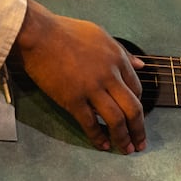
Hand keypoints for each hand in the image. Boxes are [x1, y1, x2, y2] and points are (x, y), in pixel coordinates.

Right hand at [15, 0, 145, 153]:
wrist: (39, 34)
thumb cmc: (65, 31)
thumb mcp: (100, 35)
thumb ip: (121, 51)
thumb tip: (141, 64)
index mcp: (117, 58)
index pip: (136, 89)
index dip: (138, 106)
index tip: (136, 117)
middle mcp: (109, 75)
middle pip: (133, 108)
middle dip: (139, 129)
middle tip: (140, 143)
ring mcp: (91, 89)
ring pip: (116, 120)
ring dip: (123, 138)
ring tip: (125, 149)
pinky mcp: (72, 99)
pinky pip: (90, 123)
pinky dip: (98, 137)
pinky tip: (102, 145)